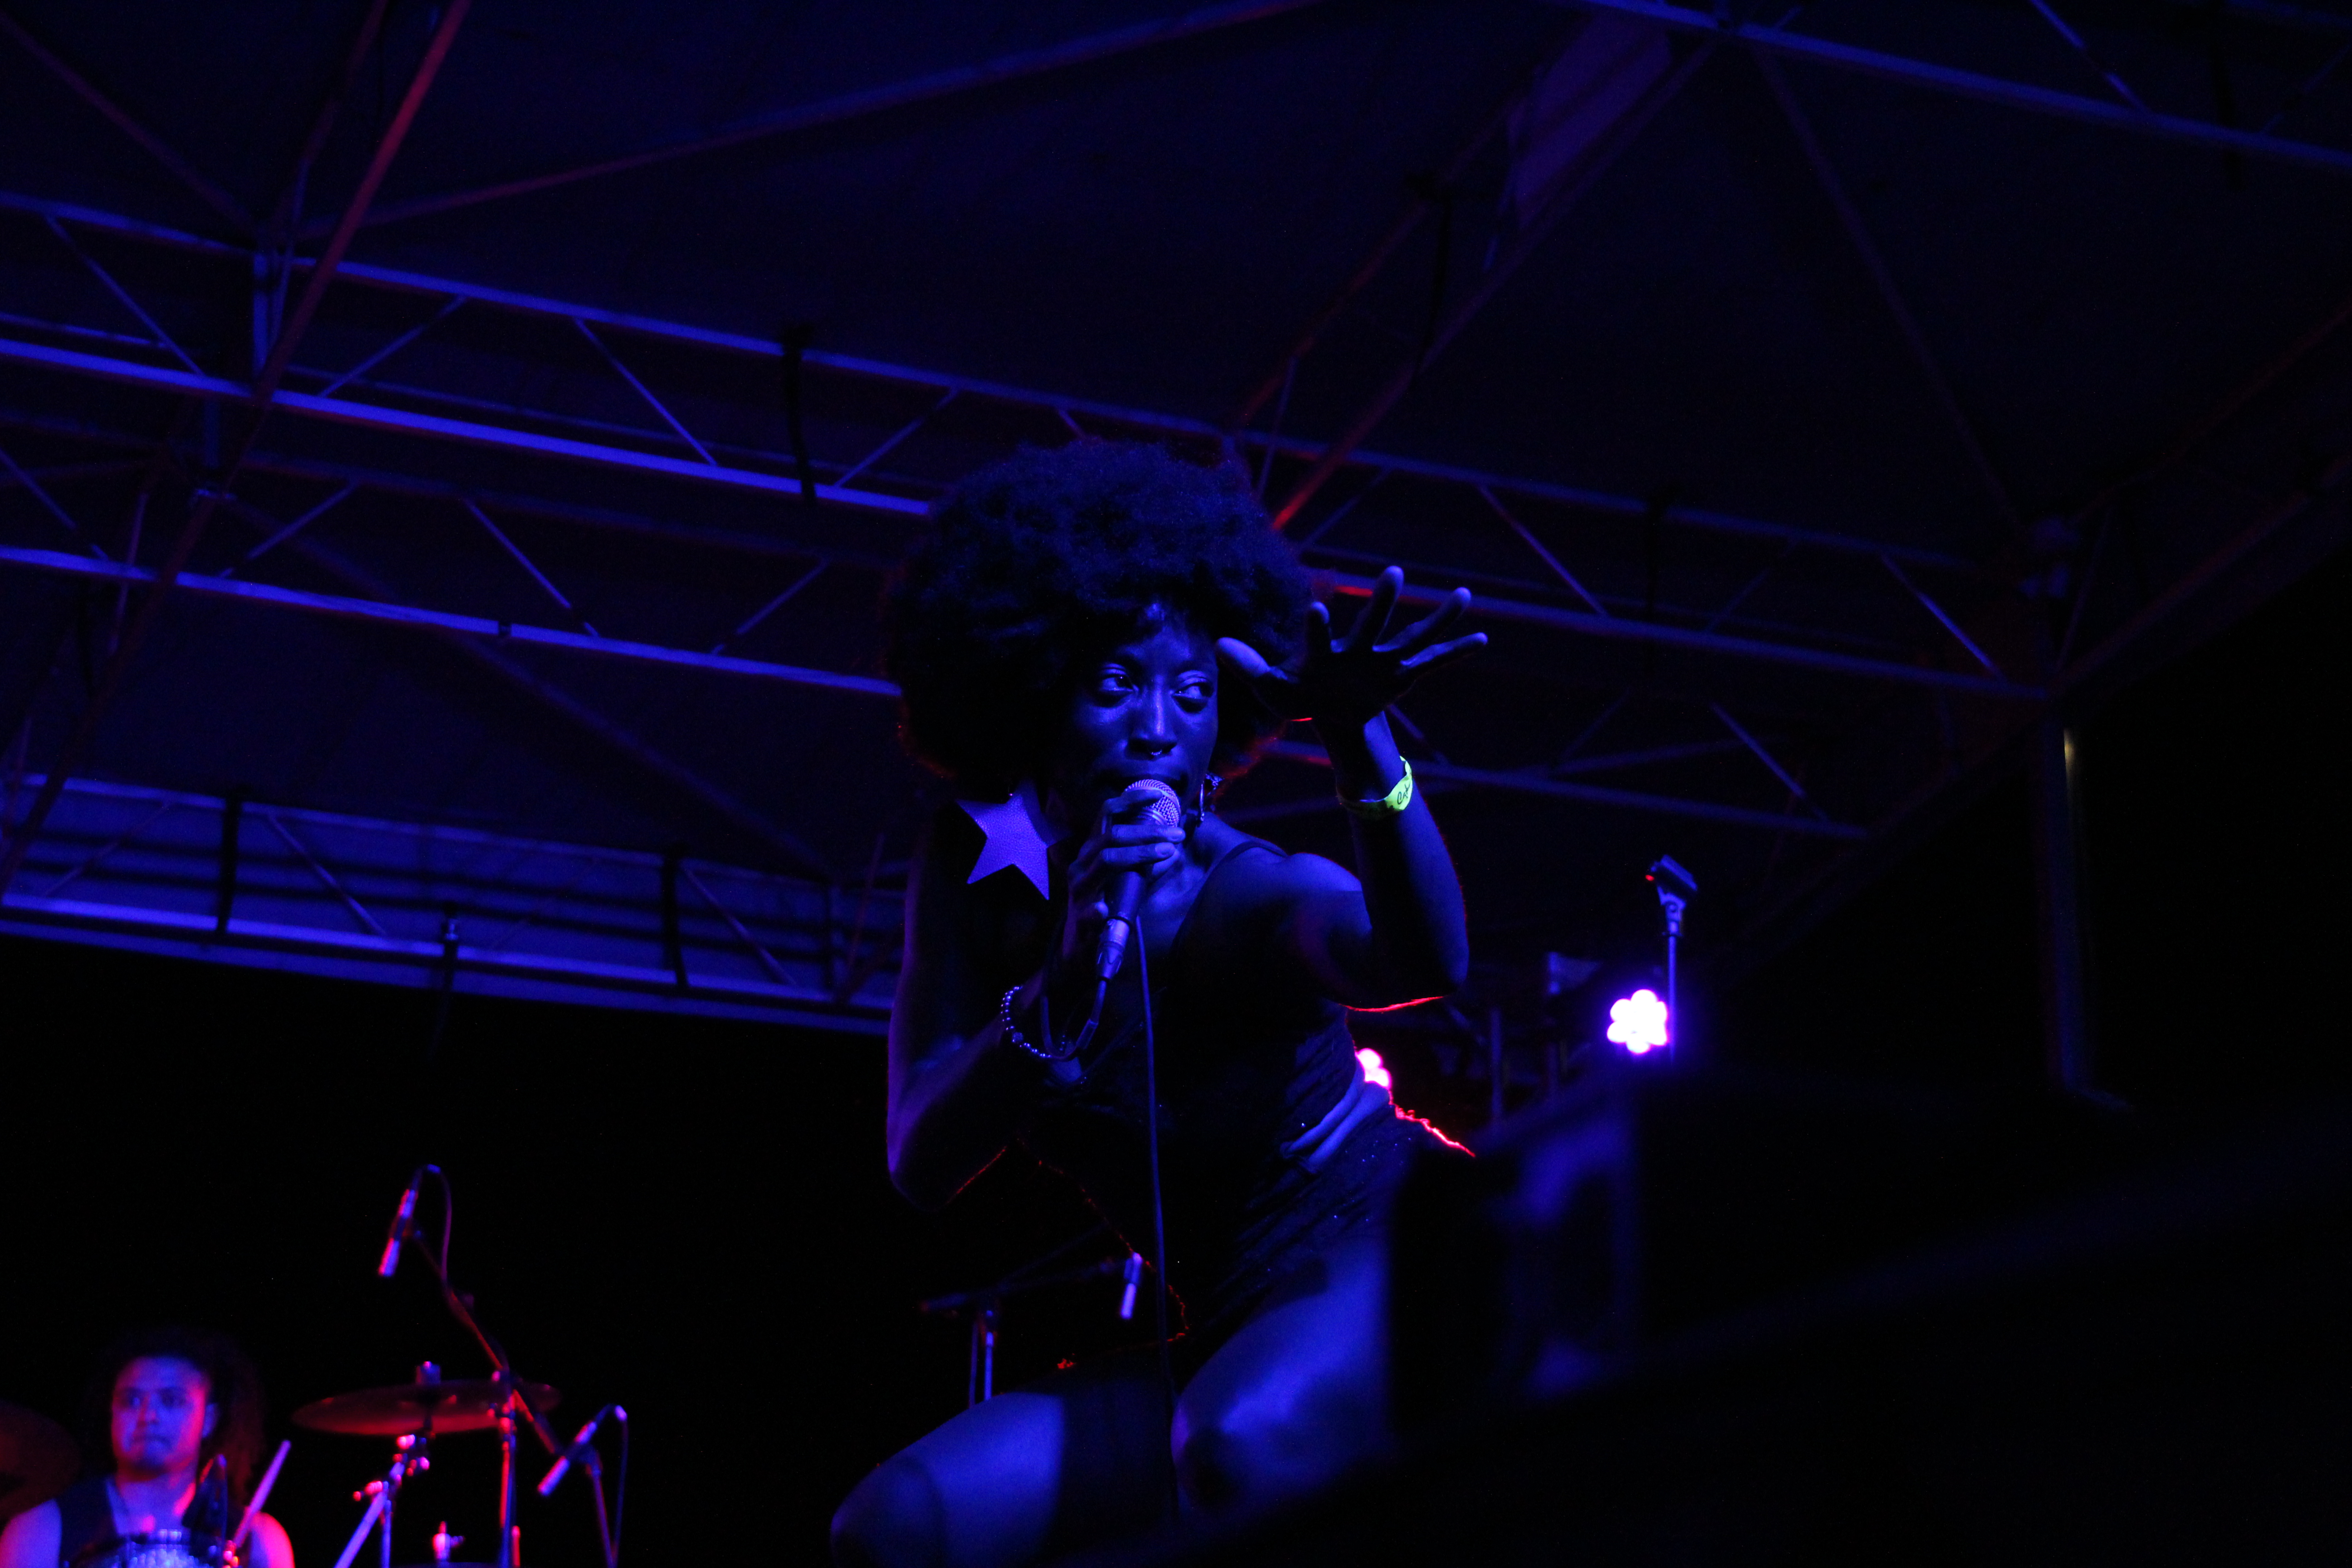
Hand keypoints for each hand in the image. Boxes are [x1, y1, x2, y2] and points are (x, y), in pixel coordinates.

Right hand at [1055, 784, 1186, 974]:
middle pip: (1112, 836)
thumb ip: (1142, 861)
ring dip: (1139, 855)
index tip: (1158, 794)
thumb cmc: (1104, 905)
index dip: (1131, 800)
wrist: (1078, 948)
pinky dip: (1096, 910)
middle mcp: (1081, 865)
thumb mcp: (1122, 878)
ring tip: (1168, 852)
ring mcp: (1079, 891)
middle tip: (1177, 834)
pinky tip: (1104, 910)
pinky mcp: (1080, 920)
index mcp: (1091, 851)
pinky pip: (1087, 912)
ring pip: (1107, 862)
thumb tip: (1173, 846)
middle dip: (1148, 831)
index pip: (1106, 815)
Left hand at [1218, 566, 1485, 730]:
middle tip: (1393, 572)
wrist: (1332, 713)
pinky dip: (1457, 650)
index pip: (1318, 636)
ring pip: (1413, 635)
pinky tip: (1482, 638)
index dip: (1316, 625)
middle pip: (1373, 624)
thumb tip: (1217, 645)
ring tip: (1464, 595)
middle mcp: (1359, 650)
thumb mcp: (1273, 690)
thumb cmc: (1301, 696)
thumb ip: (1249, 667)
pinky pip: (1434, 661)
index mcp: (1325, 654)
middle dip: (1383, 601)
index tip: (1317, 606)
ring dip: (1437, 617)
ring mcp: (1384, 661)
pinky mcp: (1402, 676)